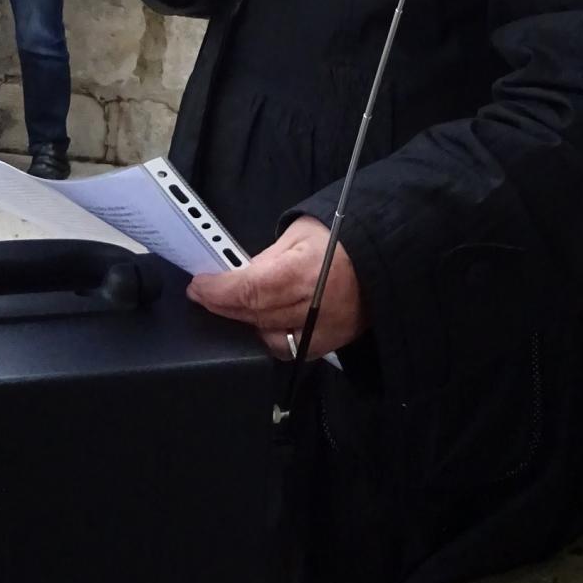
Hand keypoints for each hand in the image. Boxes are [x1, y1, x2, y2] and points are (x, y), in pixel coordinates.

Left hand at [188, 217, 365, 359]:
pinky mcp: (329, 343)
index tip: (198, 286)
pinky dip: (269, 337)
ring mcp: (323, 330)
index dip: (218, 290)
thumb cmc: (342, 239)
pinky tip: (259, 324)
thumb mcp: (299, 234)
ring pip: (268, 335)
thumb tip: (237, 275)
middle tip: (203, 295)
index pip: (250, 288)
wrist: (384, 259)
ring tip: (229, 307)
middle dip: (223, 305)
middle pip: (255, 314)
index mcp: (305, 271)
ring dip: (242, 322)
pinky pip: (289, 349)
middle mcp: (313, 306)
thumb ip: (266, 258)